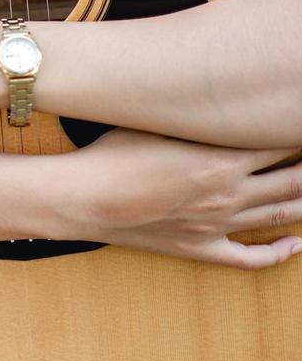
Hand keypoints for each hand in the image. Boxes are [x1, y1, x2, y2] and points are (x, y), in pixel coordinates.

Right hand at [66, 128, 301, 268]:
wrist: (81, 198)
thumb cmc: (111, 154)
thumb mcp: (158, 124)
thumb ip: (198, 117)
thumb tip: (221, 103)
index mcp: (222, 159)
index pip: (284, 143)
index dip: (300, 134)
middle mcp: (230, 193)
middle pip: (296, 180)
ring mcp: (218, 225)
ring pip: (283, 216)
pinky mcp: (200, 248)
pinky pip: (250, 258)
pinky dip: (280, 254)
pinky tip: (297, 245)